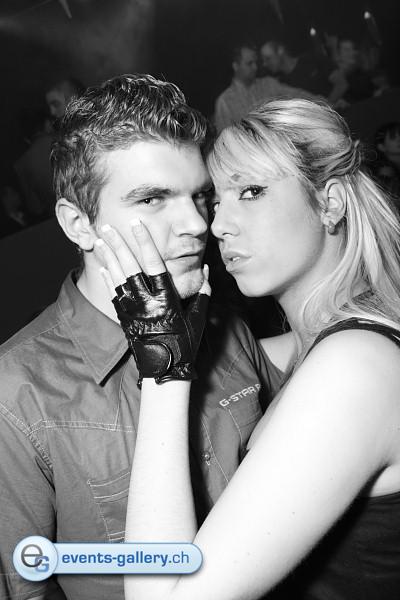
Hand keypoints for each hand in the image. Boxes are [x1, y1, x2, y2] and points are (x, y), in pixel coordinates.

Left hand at [94, 220, 210, 386]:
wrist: (164, 369)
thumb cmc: (184, 343)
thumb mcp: (198, 317)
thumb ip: (204, 292)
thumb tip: (208, 269)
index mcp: (166, 298)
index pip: (154, 262)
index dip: (145, 241)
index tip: (137, 224)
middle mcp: (146, 301)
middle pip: (129, 266)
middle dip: (118, 244)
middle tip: (107, 226)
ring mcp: (132, 310)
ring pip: (117, 278)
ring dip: (108, 257)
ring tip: (100, 240)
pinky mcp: (124, 318)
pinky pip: (113, 294)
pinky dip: (107, 279)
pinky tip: (102, 266)